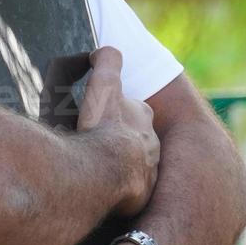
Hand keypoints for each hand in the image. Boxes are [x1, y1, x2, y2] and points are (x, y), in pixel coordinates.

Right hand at [75, 46, 159, 217]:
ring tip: (94, 170)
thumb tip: (103, 50)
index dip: (114, 112)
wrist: (107, 170)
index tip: (99, 120)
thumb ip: (106, 61)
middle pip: (134, 137)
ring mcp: (149, 170)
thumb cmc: (103, 127)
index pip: (131, 109)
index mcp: (142, 116)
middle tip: (94, 146)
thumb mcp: (103, 85)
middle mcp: (152, 143)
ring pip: (133, 165)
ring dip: (117, 166)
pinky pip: (128, 191)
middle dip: (118, 140)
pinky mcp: (142, 194)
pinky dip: (116, 189)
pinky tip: (98, 190)